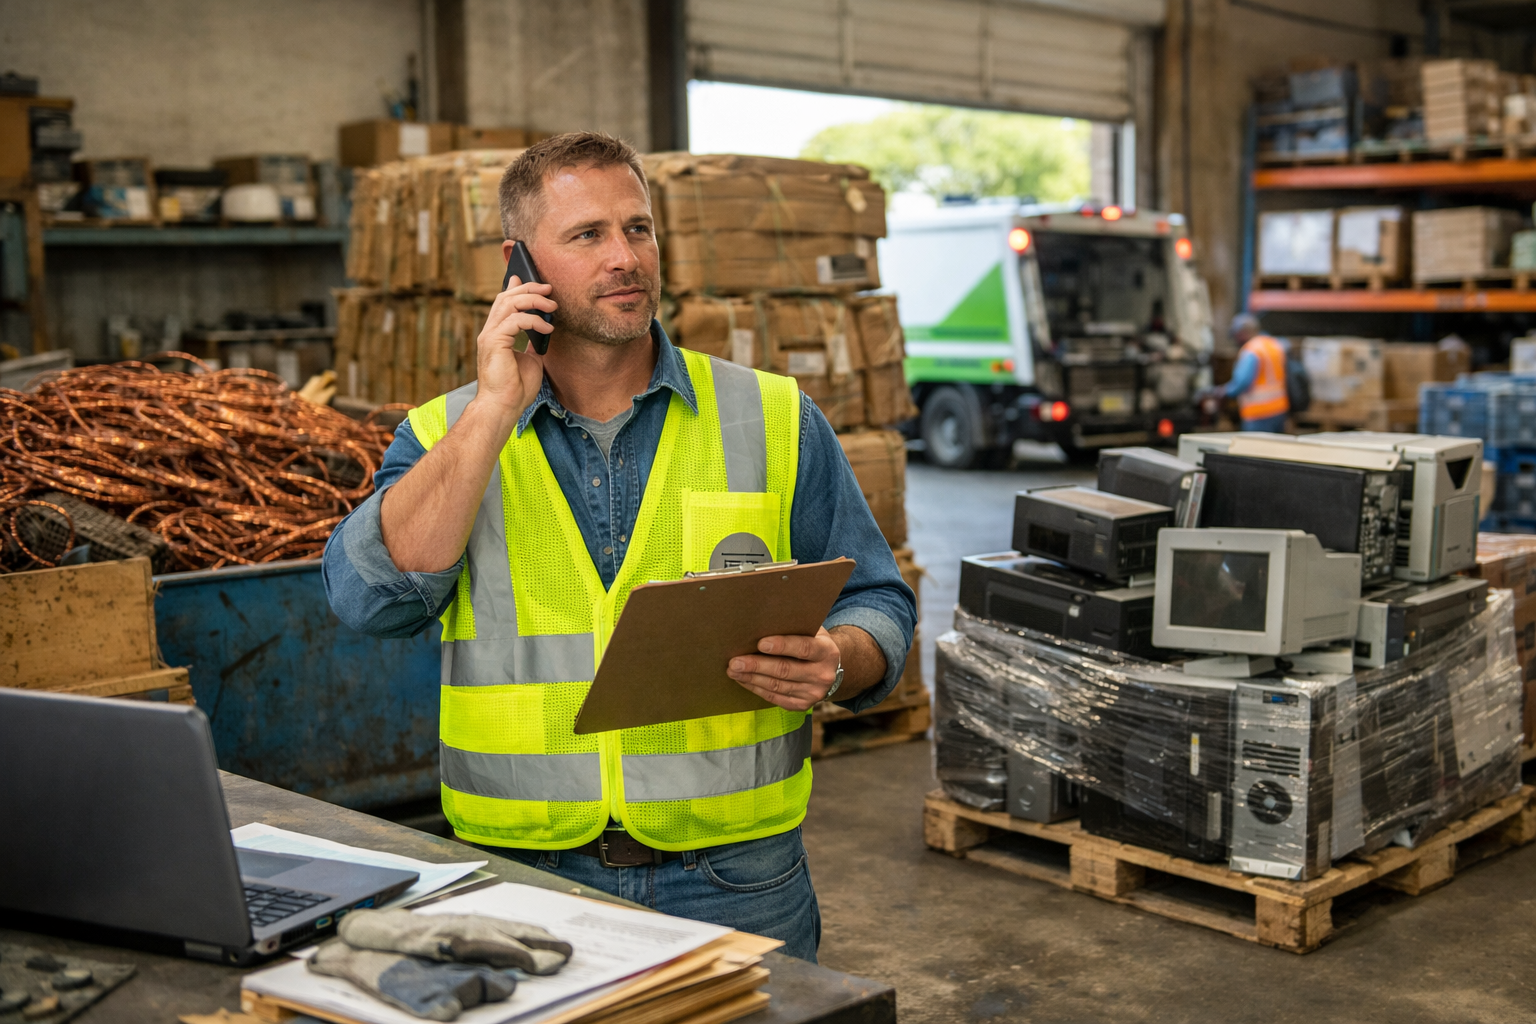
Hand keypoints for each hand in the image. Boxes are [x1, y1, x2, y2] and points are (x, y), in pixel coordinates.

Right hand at [471, 276, 556, 425]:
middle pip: (506, 297)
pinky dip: (534, 321)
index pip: (504, 302)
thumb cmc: (516, 388)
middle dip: (529, 288)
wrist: (504, 406)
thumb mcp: (530, 359)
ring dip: (533, 300)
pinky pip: (516, 320)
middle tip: (549, 288)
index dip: (517, 287)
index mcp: (496, 334)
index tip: (534, 281)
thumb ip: (533, 342)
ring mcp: (490, 335)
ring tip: (552, 305)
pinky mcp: (494, 342)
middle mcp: (490, 331)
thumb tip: (543, 330)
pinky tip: (547, 328)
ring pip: (509, 303)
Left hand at [728, 627, 840, 711]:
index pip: (803, 648)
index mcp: (826, 652)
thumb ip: (794, 629)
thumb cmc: (814, 643)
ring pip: (777, 686)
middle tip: (735, 661)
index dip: (782, 646)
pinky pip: (775, 698)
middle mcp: (822, 675)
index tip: (760, 643)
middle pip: (785, 670)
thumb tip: (761, 624)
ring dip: (752, 678)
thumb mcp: (812, 632)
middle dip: (757, 666)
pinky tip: (744, 680)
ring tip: (733, 670)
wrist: (831, 670)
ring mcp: (813, 693)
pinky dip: (757, 688)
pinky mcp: (802, 705)